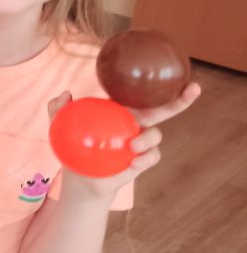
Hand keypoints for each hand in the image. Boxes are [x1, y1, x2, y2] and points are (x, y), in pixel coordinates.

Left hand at [49, 81, 200, 199]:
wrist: (79, 178)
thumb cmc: (72, 148)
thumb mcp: (59, 127)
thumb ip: (58, 109)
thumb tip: (65, 95)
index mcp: (119, 112)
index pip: (139, 95)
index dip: (155, 85)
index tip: (171, 73)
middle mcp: (135, 125)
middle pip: (162, 110)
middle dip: (181, 100)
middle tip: (194, 89)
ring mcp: (142, 143)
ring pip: (156, 135)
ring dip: (149, 139)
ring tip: (133, 146)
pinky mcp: (143, 162)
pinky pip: (151, 157)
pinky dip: (145, 159)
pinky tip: (133, 164)